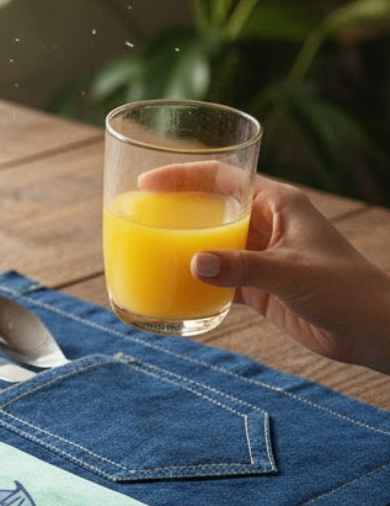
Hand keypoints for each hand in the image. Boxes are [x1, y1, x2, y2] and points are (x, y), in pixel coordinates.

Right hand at [138, 167, 389, 372]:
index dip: (186, 176)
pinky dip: (197, 283)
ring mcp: (262, 257)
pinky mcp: (260, 288)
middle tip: (139, 218)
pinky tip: (173, 288)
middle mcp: (268, 225)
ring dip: (184, 248)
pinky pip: (219, 279)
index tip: (149, 185)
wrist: (368, 329)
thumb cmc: (343, 289)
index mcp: (280, 204)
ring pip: (213, 244)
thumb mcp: (290, 273)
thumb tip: (194, 263)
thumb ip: (242, 268)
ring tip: (148, 251)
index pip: (225, 178)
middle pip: (213, 208)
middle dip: (178, 210)